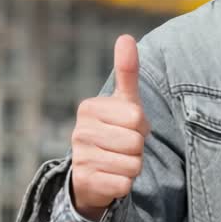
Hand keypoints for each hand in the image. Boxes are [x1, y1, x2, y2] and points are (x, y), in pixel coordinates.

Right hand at [69, 34, 149, 220]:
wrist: (93, 173)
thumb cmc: (114, 131)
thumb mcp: (123, 102)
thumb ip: (127, 71)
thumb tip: (126, 37)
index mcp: (89, 108)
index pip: (136, 118)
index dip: (140, 126)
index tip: (127, 128)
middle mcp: (79, 131)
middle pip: (136, 142)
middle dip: (138, 148)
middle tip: (123, 147)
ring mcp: (80, 157)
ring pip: (132, 164)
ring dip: (132, 166)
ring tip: (117, 161)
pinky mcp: (85, 182)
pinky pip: (124, 184)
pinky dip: (125, 184)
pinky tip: (111, 177)